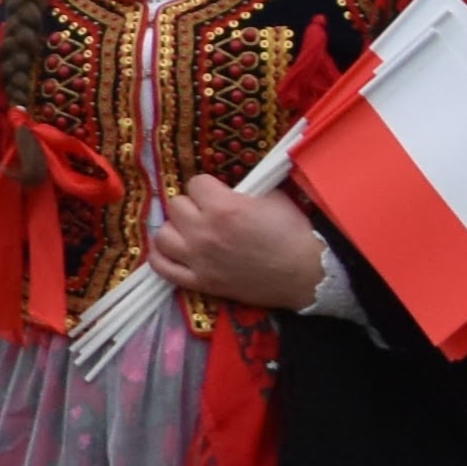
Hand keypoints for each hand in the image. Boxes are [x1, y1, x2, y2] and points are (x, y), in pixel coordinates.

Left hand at [144, 177, 332, 312]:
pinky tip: (170, 249)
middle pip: (175, 205)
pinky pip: (162, 268)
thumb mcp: (273, 198)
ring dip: (176, 229)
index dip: (208, 187)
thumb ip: (242, 190)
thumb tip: (225, 187)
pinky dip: (160, 257)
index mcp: (223, 208)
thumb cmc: (293, 234)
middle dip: (192, 205)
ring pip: (162, 234)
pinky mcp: (198, 282)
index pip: (195, 183)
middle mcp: (204, 232)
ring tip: (191, 231)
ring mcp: (198, 259)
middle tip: (207, 212)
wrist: (306, 275)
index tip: (218, 194)